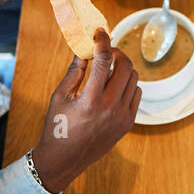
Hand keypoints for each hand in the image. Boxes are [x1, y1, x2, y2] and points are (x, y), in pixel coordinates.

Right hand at [32, 30, 140, 192]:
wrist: (64, 160)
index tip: (100, 32)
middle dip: (116, 53)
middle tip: (106, 51)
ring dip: (123, 68)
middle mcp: (110, 108)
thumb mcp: (60, 97)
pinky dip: (127, 84)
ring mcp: (122, 116)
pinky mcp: (128, 123)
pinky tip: (113, 86)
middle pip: (125, 66)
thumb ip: (75, 71)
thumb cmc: (57, 126)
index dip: (103, 42)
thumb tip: (85, 48)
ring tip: (108, 69)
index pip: (104, 61)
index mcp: (90, 100)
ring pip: (133, 78)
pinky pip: (136, 93)